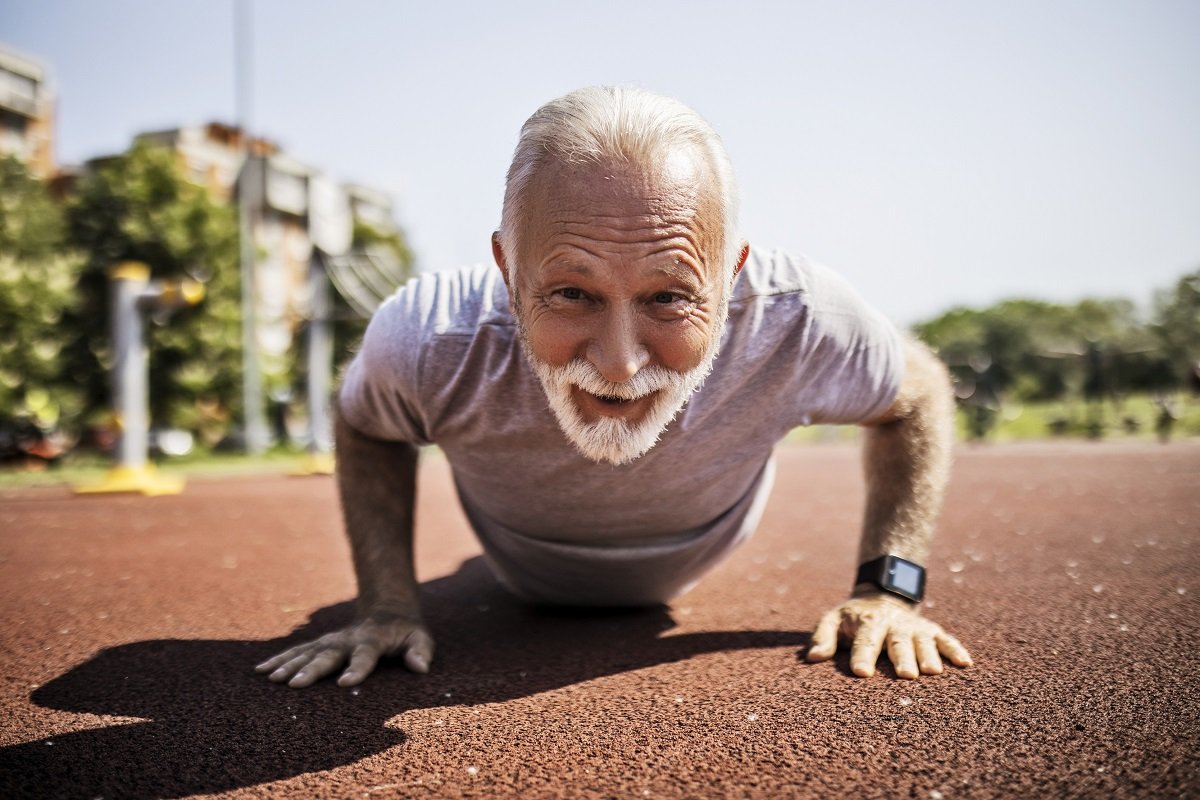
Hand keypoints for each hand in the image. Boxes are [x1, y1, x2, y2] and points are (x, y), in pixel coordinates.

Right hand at [254, 613, 433, 688]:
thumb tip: (421, 667)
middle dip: (312, 669)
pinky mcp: (320, 643)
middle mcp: (347, 639)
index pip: (365, 655)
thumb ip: (421, 651)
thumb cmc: (406, 632)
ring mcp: (331, 640)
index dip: (356, 668)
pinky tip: (261, 670)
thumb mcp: (420, 638)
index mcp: (373, 639)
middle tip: (295, 684)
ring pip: (307, 652)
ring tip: (272, 679)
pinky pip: (297, 651)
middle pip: (328, 654)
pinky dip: (279, 659)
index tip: (344, 683)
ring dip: (289, 664)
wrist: (388, 610)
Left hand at [805, 593, 971, 678]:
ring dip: (928, 655)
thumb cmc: (853, 618)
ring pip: (922, 642)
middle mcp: (893, 625)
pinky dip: (955, 649)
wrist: (881, 596)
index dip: (861, 656)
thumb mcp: (833, 620)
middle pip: (897, 643)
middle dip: (901, 658)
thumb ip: (822, 637)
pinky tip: (966, 663)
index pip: (863, 641)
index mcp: (867, 623)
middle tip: (905, 675)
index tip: (861, 673)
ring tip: (932, 671)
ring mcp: (914, 628)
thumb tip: (812, 657)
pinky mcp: (931, 630)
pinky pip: (945, 639)